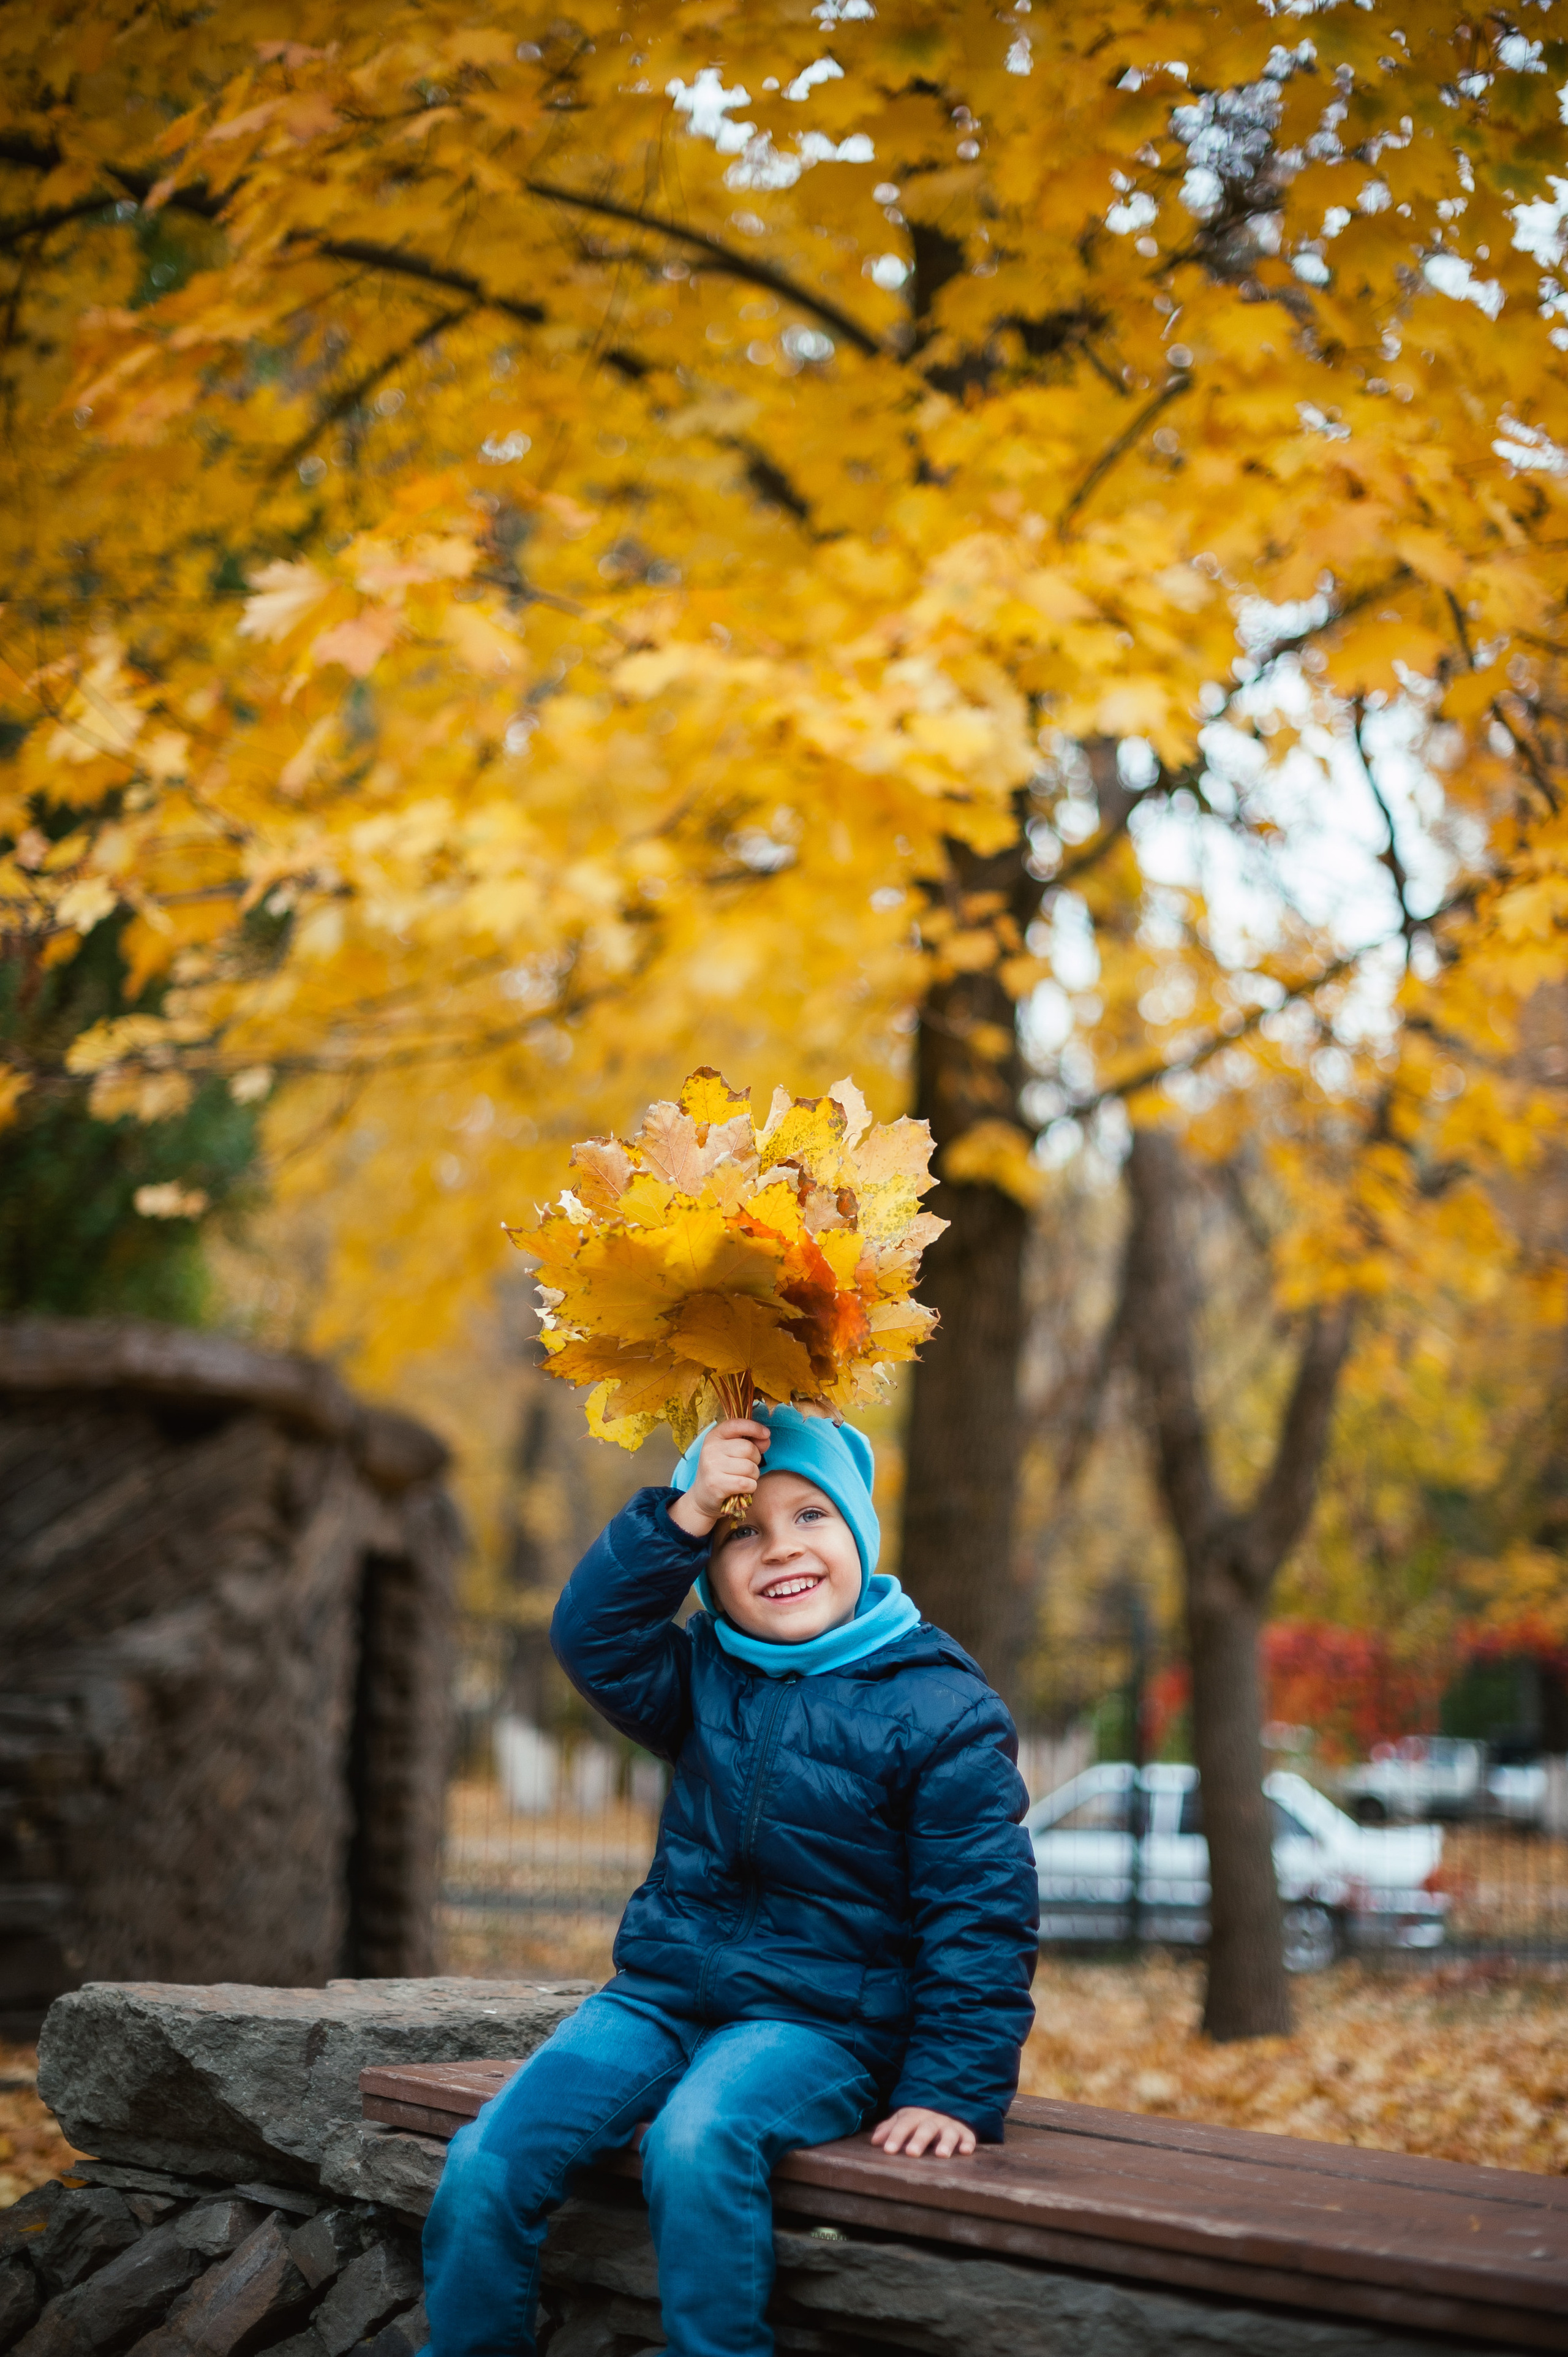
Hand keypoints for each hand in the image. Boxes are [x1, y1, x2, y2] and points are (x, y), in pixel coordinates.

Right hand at [667, 1418, 770, 1536]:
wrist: (703, 1497)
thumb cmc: (722, 1472)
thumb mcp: (732, 1453)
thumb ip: (751, 1443)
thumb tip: (766, 1439)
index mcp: (714, 1437)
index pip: (736, 1424)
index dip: (754, 1427)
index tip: (766, 1434)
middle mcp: (710, 1449)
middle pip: (748, 1448)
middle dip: (755, 1460)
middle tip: (747, 1468)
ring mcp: (712, 1467)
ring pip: (750, 1468)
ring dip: (753, 1476)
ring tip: (742, 1478)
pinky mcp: (716, 1485)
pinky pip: (747, 1483)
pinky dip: (750, 1487)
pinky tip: (741, 1489)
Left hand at [870, 2108, 975, 2159]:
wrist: (944, 2105)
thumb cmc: (918, 2120)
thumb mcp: (903, 2119)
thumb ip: (890, 2129)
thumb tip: (874, 2141)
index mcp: (915, 2115)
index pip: (904, 2124)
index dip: (896, 2136)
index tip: (888, 2150)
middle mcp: (933, 2119)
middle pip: (926, 2128)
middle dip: (919, 2140)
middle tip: (911, 2153)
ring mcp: (949, 2125)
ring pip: (948, 2132)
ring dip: (945, 2142)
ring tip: (941, 2154)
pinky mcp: (964, 2132)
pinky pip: (968, 2136)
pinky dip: (968, 2142)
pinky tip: (966, 2151)